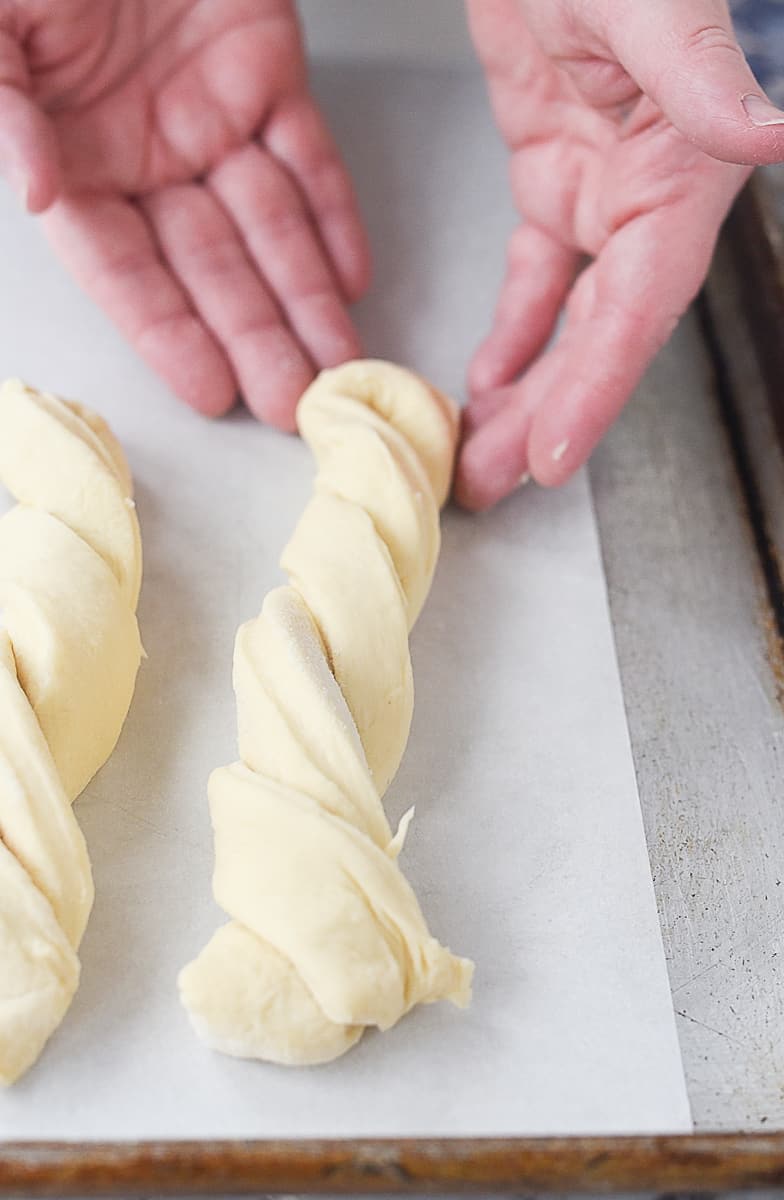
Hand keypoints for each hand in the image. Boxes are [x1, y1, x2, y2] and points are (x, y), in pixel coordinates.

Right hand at [0, 0, 369, 425]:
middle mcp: (146, 155)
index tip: (210, 391)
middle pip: (210, 267)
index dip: (167, 332)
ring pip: (268, 227)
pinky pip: (309, 156)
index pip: (125, 269)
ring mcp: (209, 117)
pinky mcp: (266, 71)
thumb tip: (38, 197)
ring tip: (341, 364)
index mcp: (74, 158)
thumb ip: (1, 112)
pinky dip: (334, 214)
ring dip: (305, 297)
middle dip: (254, 337)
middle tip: (295, 405)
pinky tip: (353, 275)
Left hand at [456, 0, 783, 508]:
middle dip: (546, 416)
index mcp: (678, 176)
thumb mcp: (651, 2)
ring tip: (480, 457)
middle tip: (490, 482)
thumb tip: (766, 131)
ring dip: (525, 391)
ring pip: (564, 320)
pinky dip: (513, 331)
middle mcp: (645, 200)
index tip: (555, 457)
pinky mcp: (555, 175)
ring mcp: (599, 194)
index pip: (638, 307)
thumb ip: (700, 71)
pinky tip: (488, 379)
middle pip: (597, 337)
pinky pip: (536, 275)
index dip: (598, 389)